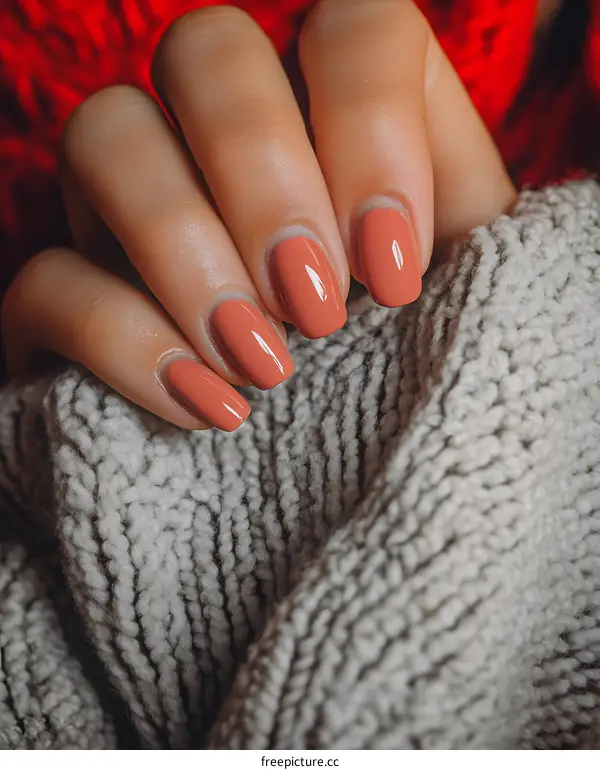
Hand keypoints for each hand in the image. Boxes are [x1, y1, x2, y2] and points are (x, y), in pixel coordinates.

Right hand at [2, 0, 514, 430]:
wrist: (326, 483)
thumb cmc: (408, 381)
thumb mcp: (466, 307)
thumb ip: (465, 237)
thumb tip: (395, 235)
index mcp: (331, 121)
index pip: (349, 25)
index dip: (370, 126)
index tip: (394, 271)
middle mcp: (220, 143)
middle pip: (205, 48)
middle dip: (265, 182)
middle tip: (317, 310)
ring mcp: (130, 211)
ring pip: (104, 132)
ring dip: (185, 247)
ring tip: (263, 364)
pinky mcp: (66, 298)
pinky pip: (48, 277)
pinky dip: (128, 339)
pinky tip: (205, 406)